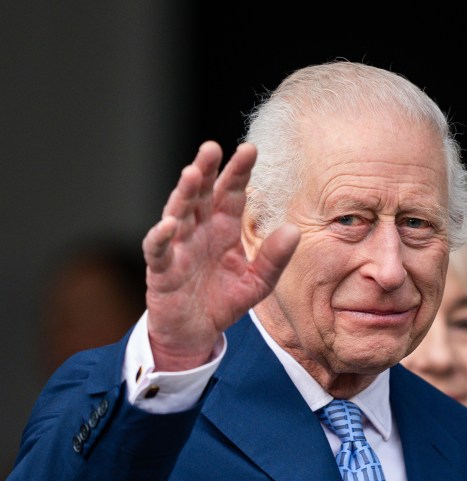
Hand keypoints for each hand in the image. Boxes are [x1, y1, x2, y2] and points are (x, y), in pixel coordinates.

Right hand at [142, 141, 299, 370]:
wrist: (196, 333)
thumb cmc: (222, 301)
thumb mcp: (257, 283)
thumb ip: (274, 259)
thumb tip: (293, 230)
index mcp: (223, 228)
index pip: (231, 193)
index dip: (238, 172)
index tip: (250, 149)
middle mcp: (199, 230)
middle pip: (201, 194)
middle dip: (205, 170)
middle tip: (212, 147)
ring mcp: (178, 247)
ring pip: (178, 213)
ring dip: (182, 194)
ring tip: (191, 173)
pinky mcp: (161, 270)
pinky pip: (157, 250)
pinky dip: (160, 237)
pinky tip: (168, 225)